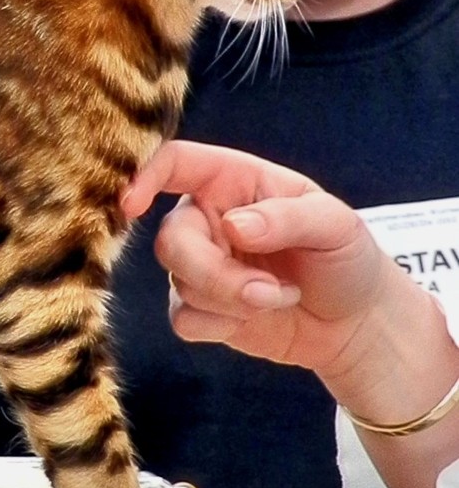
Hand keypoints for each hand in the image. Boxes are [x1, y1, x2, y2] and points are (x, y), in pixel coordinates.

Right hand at [122, 140, 397, 377]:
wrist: (355, 321)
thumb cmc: (345, 256)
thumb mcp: (334, 224)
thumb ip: (285, 217)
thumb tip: (231, 226)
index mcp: (233, 181)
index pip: (176, 163)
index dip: (145, 176)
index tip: (131, 204)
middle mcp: (207, 218)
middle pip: (171, 240)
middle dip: (215, 273)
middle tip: (266, 291)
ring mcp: (200, 264)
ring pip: (179, 282)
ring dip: (231, 300)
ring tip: (279, 296)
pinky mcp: (201, 309)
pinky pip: (183, 318)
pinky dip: (220, 324)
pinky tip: (258, 317)